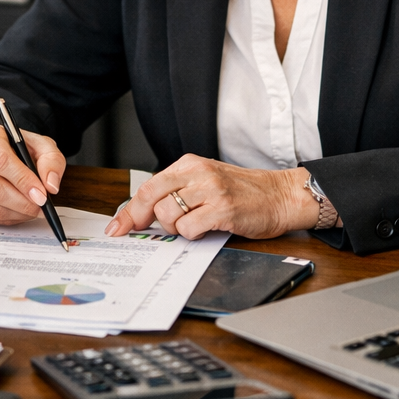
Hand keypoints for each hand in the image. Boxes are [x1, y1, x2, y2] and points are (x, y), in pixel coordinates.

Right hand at [0, 124, 65, 224]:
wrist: (2, 152)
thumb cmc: (19, 148)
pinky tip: (19, 211)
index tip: (41, 195)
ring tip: (33, 209)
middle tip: (41, 206)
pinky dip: (7, 218)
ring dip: (16, 213)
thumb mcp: (41, 145)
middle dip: (22, 202)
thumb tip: (50, 185)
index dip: (23, 181)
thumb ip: (51, 161)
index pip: (2, 161)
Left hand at [105, 156, 317, 240]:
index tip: (117, 227)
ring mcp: (210, 190)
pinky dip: (192, 235)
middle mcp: (197, 173)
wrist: (280, 195)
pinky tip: (206, 229)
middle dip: (141, 220)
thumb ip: (178, 190)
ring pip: (168, 214)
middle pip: (151, 197)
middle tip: (143, 232)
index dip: (129, 210)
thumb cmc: (242, 192)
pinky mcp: (223, 209)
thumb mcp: (206, 181)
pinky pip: (190, 228)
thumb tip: (143, 213)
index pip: (148, 186)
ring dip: (175, 228)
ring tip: (193, 225)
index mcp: (189, 164)